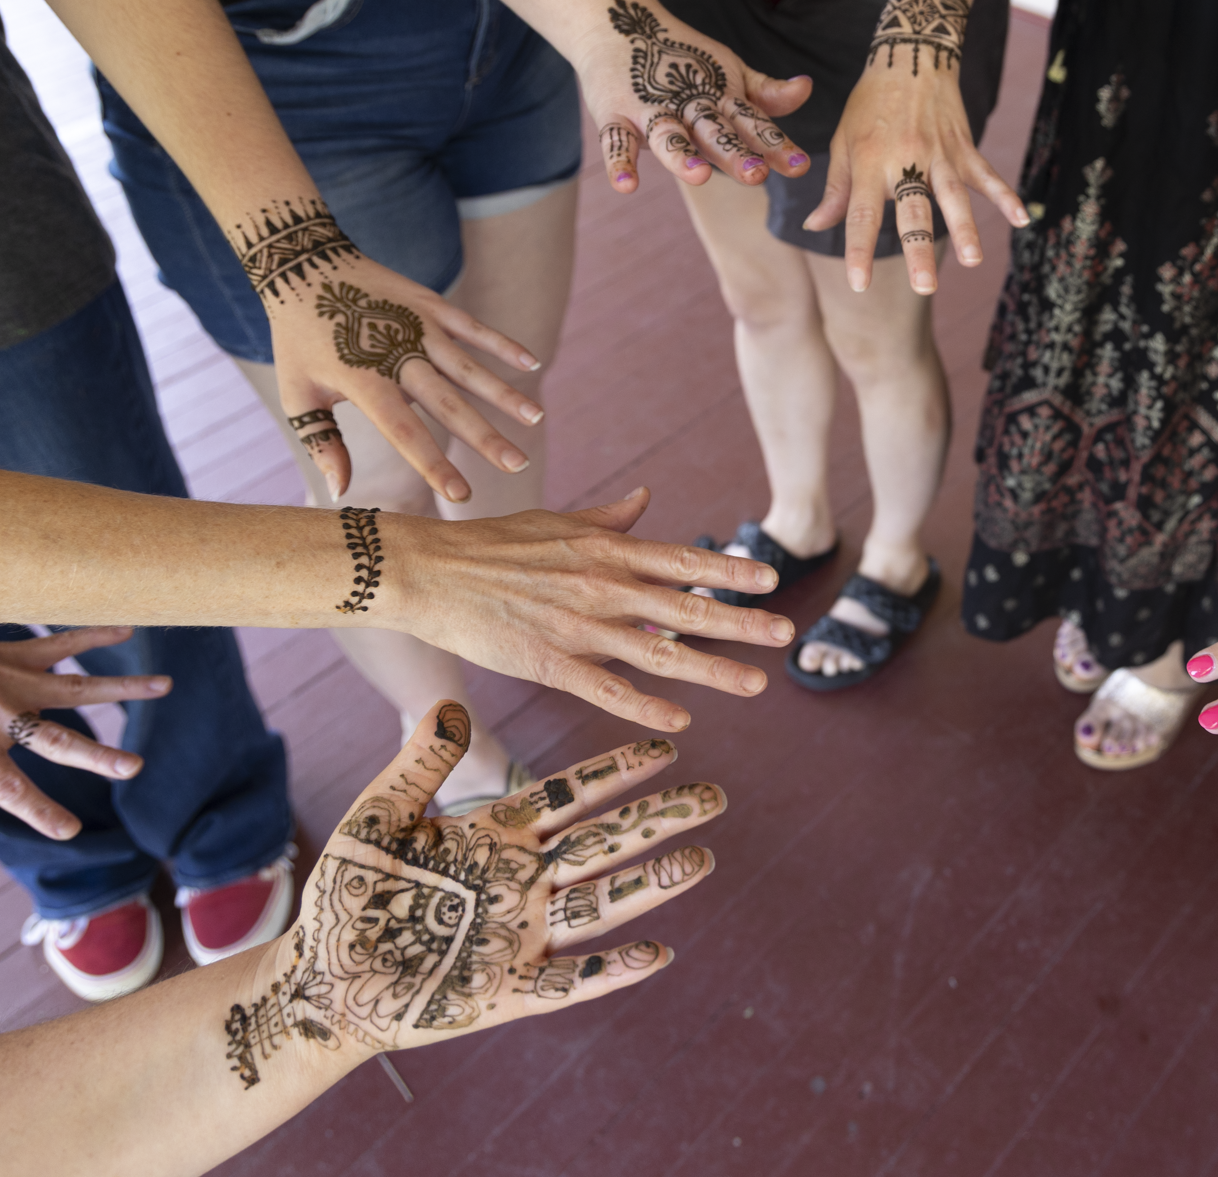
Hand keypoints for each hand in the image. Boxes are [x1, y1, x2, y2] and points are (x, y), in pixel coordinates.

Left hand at [0, 623, 161, 841]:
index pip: (9, 787)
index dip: (40, 811)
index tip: (70, 830)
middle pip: (57, 739)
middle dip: (98, 756)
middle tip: (134, 766)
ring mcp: (4, 676)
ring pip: (75, 686)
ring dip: (121, 688)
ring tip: (164, 686)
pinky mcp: (4, 648)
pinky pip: (57, 642)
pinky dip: (92, 634)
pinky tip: (126, 627)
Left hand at [221, 701, 717, 1085]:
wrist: (320, 979)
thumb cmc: (345, 897)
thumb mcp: (379, 819)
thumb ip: (417, 766)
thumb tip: (449, 702)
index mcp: (495, 835)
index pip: (571, 796)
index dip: (617, 773)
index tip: (666, 749)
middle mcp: (522, 881)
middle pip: (605, 844)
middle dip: (659, 820)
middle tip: (713, 797)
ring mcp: (522, 935)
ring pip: (602, 904)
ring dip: (652, 883)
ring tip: (700, 859)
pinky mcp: (510, 991)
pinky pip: (573, 980)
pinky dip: (612, 970)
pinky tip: (654, 953)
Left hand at [246, 221, 548, 502]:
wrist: (304, 266)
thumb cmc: (299, 338)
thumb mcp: (297, 393)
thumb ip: (322, 443)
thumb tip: (341, 492)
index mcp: (365, 384)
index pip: (406, 433)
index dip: (435, 465)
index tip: (461, 493)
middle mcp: (398, 357)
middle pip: (449, 404)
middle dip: (485, 437)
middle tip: (517, 464)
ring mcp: (418, 328)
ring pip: (469, 367)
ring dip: (504, 394)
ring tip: (535, 418)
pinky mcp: (430, 305)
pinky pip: (473, 327)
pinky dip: (502, 344)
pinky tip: (532, 362)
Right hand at [386, 487, 797, 731]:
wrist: (430, 571)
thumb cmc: (494, 545)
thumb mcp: (558, 522)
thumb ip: (610, 518)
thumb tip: (647, 498)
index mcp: (607, 551)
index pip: (682, 560)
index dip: (729, 569)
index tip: (772, 578)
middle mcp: (602, 586)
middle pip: (685, 608)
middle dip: (740, 622)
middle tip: (787, 634)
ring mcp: (578, 626)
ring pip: (658, 652)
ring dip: (712, 670)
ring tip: (757, 683)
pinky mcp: (548, 662)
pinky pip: (606, 688)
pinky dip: (644, 705)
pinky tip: (681, 719)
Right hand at [582, 0, 810, 193]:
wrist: (618, 26)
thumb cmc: (682, 60)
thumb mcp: (728, 75)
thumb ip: (766, 93)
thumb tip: (807, 88)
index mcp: (720, 100)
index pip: (752, 125)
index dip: (775, 145)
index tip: (800, 167)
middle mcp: (689, 106)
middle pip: (714, 133)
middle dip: (735, 153)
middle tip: (755, 173)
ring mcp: (651, 110)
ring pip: (669, 136)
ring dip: (682, 156)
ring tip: (698, 176)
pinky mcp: (616, 114)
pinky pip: (615, 141)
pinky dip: (618, 162)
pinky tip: (626, 186)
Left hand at [802, 49, 1025, 293]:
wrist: (910, 56)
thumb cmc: (869, 105)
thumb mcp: (843, 142)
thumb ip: (835, 190)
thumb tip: (814, 226)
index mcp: (869, 163)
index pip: (862, 214)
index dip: (858, 250)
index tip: (858, 284)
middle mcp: (905, 160)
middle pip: (914, 211)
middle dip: (919, 249)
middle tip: (925, 287)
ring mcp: (939, 154)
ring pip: (953, 196)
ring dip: (965, 228)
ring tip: (973, 261)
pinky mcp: (964, 147)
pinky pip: (987, 175)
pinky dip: (1005, 196)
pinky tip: (1021, 220)